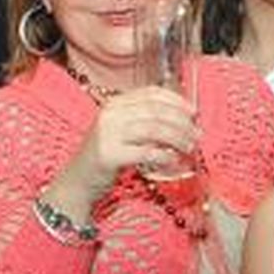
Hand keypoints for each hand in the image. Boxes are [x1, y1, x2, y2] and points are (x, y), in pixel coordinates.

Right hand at [54, 86, 198, 209]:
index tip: (193, 112)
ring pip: (155, 129)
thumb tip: (182, 119)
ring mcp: (108, 134)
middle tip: (197, 134)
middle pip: (156, 111)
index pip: (151, 93)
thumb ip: (144, 121)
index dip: (176, 101)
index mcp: (114, 104)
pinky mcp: (110, 155)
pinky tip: (173, 160)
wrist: (77, 181)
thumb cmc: (105, 156)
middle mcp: (110, 114)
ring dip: (178, 138)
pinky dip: (165, 156)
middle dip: (182, 122)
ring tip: (190, 147)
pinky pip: (147, 152)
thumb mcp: (122, 131)